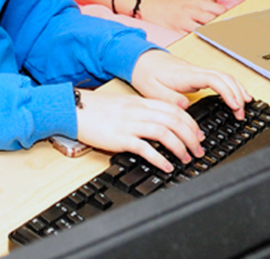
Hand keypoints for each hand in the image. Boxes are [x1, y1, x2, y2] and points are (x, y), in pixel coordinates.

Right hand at [74, 87, 204, 172]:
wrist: (71, 109)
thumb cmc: (94, 109)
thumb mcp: (122, 104)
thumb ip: (141, 111)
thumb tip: (161, 121)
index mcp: (139, 102)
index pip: (174, 110)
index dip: (191, 123)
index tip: (198, 135)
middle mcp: (137, 111)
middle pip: (174, 121)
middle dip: (192, 137)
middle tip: (198, 150)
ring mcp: (128, 124)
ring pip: (164, 133)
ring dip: (180, 148)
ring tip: (186, 159)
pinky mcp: (119, 138)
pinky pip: (145, 148)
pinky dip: (159, 158)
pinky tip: (166, 166)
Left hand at [129, 49, 250, 118]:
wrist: (138, 58)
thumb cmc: (144, 72)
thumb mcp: (150, 89)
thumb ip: (168, 98)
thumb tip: (185, 105)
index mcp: (185, 75)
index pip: (214, 79)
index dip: (228, 92)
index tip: (235, 105)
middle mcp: (194, 71)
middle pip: (225, 77)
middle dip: (238, 94)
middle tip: (241, 113)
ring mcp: (197, 71)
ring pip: (224, 76)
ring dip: (237, 89)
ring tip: (245, 105)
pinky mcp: (196, 74)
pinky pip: (219, 78)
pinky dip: (231, 86)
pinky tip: (235, 96)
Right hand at [136, 0, 225, 33]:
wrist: (147, 5)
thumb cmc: (168, 3)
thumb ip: (204, 4)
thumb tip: (221, 12)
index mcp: (195, 1)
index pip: (219, 10)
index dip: (229, 18)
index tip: (234, 24)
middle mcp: (190, 10)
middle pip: (214, 21)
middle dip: (223, 29)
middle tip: (232, 36)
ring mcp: (183, 21)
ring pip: (204, 31)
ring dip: (213, 36)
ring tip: (222, 42)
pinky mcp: (175, 31)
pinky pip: (191, 37)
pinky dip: (199, 40)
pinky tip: (204, 44)